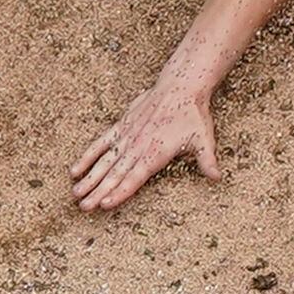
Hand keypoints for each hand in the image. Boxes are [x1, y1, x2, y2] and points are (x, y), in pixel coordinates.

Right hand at [69, 77, 218, 213]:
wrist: (180, 86)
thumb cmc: (192, 115)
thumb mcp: (204, 139)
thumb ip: (207, 161)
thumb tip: (217, 178)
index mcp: (155, 154)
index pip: (134, 178)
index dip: (120, 192)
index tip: (105, 204)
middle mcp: (137, 147)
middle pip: (114, 174)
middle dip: (98, 191)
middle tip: (83, 207)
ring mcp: (126, 137)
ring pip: (104, 161)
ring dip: (90, 178)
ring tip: (76, 194)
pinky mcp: (120, 126)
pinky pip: (100, 144)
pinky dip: (88, 156)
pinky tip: (75, 169)